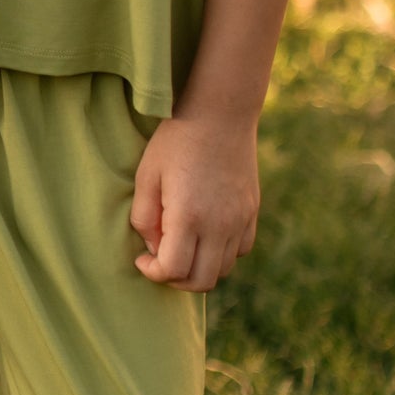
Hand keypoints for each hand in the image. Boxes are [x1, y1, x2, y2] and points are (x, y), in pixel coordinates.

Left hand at [130, 110, 259, 290]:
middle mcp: (219, 225)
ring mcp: (240, 220)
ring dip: (199, 268)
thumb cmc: (176, 141)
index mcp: (188, 216)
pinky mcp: (252, 212)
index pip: (174, 271)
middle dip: (176, 280)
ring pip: (223, 270)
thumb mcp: (146, 176)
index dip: (153, 273)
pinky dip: (222, 254)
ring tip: (183, 247)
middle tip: (161, 260)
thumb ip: (144, 218)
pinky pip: (240, 250)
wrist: (220, 113)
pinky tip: (206, 234)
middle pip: (202, 281)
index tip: (142, 259)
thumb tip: (154, 248)